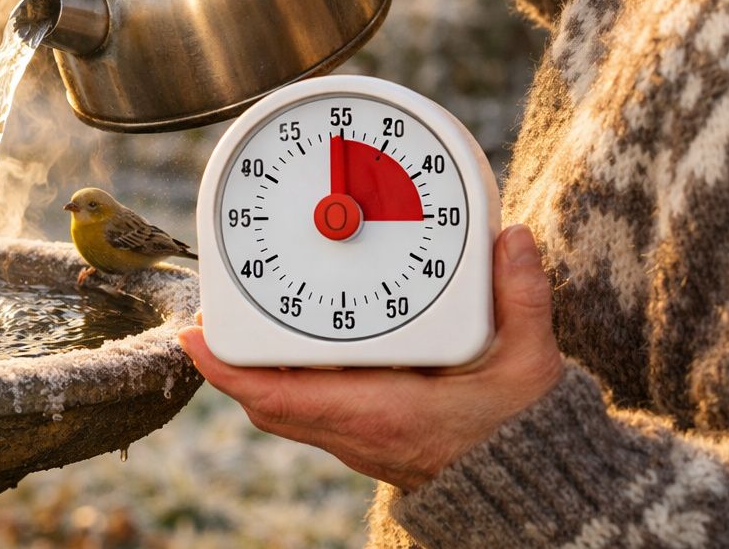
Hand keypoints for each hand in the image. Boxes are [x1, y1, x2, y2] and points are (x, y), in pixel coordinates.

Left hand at [179, 224, 563, 490]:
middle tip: (206, 312)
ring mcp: (355, 437)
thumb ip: (522, 299)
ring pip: (281, 408)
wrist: (531, 487)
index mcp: (382, 413)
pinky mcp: (362, 434)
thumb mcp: (530, 366)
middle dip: (228, 360)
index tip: (196, 335)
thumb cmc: (523, 431)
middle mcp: (357, 430)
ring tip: (232, 319)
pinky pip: (302, 410)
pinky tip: (278, 343)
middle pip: (266, 403)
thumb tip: (515, 241)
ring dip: (251, 369)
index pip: (283, 398)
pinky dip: (280, 379)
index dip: (231, 368)